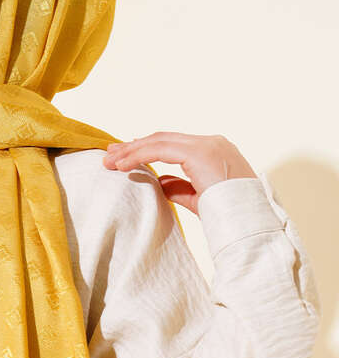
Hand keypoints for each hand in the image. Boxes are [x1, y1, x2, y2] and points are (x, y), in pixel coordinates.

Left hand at [102, 132, 257, 215]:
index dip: (146, 149)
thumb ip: (179, 187)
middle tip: (110, 155)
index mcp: (213, 150)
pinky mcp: (199, 152)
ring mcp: (206, 144)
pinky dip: (139, 156)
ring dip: (131, 151)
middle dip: (134, 146)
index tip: (125, 157)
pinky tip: (123, 166)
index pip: (173, 144)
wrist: (246, 220)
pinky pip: (160, 150)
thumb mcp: (198, 198)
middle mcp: (210, 142)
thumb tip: (159, 182)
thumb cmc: (228, 213)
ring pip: (159, 141)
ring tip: (110, 162)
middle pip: (163, 138)